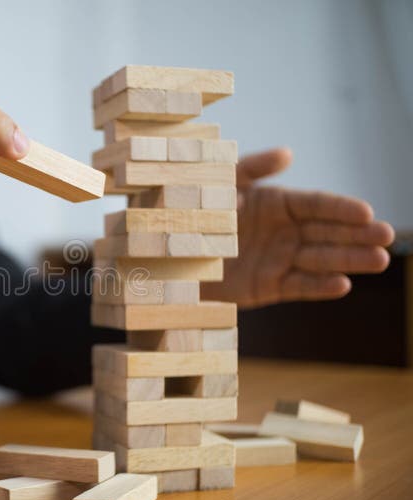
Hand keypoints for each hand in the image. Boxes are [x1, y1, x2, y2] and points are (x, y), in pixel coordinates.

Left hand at [201, 148, 394, 308]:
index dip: (341, 208)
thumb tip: (288, 153)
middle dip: (358, 234)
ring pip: (321, 259)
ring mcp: (280, 260)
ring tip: (380, 260)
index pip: (317, 205)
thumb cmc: (194, 213)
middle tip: (387, 236)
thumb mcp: (221, 183)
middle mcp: (285, 232)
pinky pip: (299, 286)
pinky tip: (343, 285)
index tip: (365, 211)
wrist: (170, 254)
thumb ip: (253, 168)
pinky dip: (320, 287)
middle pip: (328, 232)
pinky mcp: (269, 287)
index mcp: (278, 204)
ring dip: (350, 260)